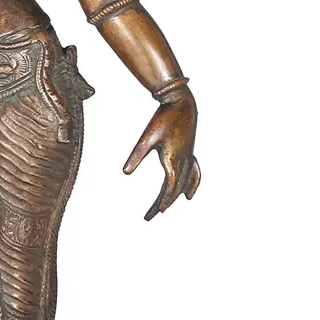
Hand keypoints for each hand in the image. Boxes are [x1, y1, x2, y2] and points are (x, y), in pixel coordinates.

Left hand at [122, 92, 201, 220]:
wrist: (181, 102)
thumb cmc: (162, 119)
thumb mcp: (146, 138)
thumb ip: (136, 156)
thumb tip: (125, 173)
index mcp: (173, 160)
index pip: (169, 188)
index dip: (162, 201)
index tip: (156, 213)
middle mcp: (184, 161)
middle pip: (175, 189)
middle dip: (162, 203)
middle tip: (149, 217)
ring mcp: (189, 157)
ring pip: (184, 183)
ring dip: (174, 198)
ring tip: (164, 209)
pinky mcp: (190, 151)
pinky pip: (193, 173)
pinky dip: (192, 185)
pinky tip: (189, 195)